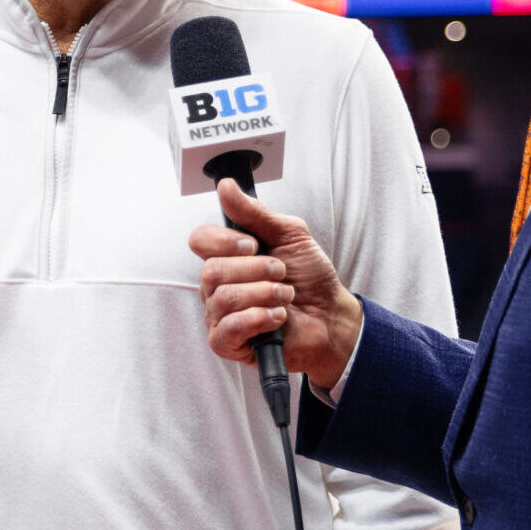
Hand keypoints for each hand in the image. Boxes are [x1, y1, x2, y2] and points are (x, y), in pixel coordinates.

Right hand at [188, 177, 363, 391]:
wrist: (331, 316)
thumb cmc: (310, 277)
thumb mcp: (290, 234)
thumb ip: (255, 212)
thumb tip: (226, 186)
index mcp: (228, 256)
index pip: (200, 240)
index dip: (223, 240)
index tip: (254, 244)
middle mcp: (218, 285)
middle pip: (211, 270)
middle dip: (256, 270)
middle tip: (281, 273)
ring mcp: (220, 315)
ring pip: (222, 298)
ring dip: (264, 294)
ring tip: (285, 297)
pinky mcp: (229, 343)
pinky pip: (228, 328)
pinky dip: (258, 318)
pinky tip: (278, 318)